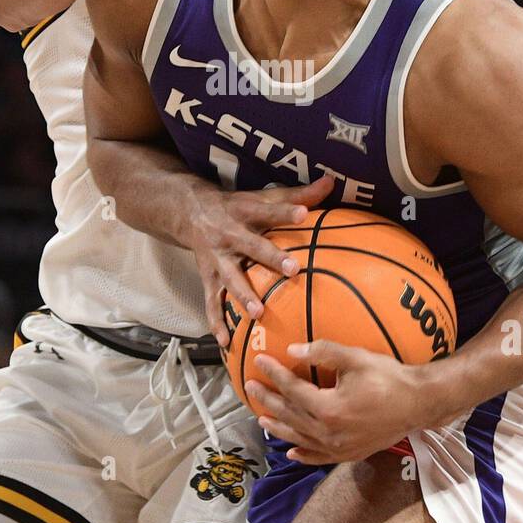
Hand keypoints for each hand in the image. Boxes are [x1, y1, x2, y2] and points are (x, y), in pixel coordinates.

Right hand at [187, 174, 334, 345]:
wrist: (190, 212)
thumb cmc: (239, 207)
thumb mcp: (263, 196)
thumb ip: (298, 194)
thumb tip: (332, 181)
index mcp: (245, 211)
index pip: (268, 210)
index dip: (285, 212)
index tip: (303, 214)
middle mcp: (229, 235)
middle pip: (251, 246)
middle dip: (270, 258)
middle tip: (292, 269)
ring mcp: (217, 259)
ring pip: (230, 278)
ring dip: (243, 295)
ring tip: (258, 313)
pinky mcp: (208, 277)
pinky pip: (211, 302)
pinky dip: (216, 322)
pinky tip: (225, 341)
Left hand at [245, 342, 448, 462]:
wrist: (419, 404)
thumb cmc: (389, 377)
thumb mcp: (356, 358)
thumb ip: (324, 352)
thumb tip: (293, 349)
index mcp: (329, 409)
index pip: (292, 390)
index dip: (274, 374)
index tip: (260, 361)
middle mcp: (329, 433)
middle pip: (290, 416)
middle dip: (268, 400)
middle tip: (251, 387)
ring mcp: (339, 448)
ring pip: (300, 439)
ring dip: (279, 428)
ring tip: (262, 418)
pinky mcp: (349, 454)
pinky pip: (319, 457)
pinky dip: (303, 455)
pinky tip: (292, 452)